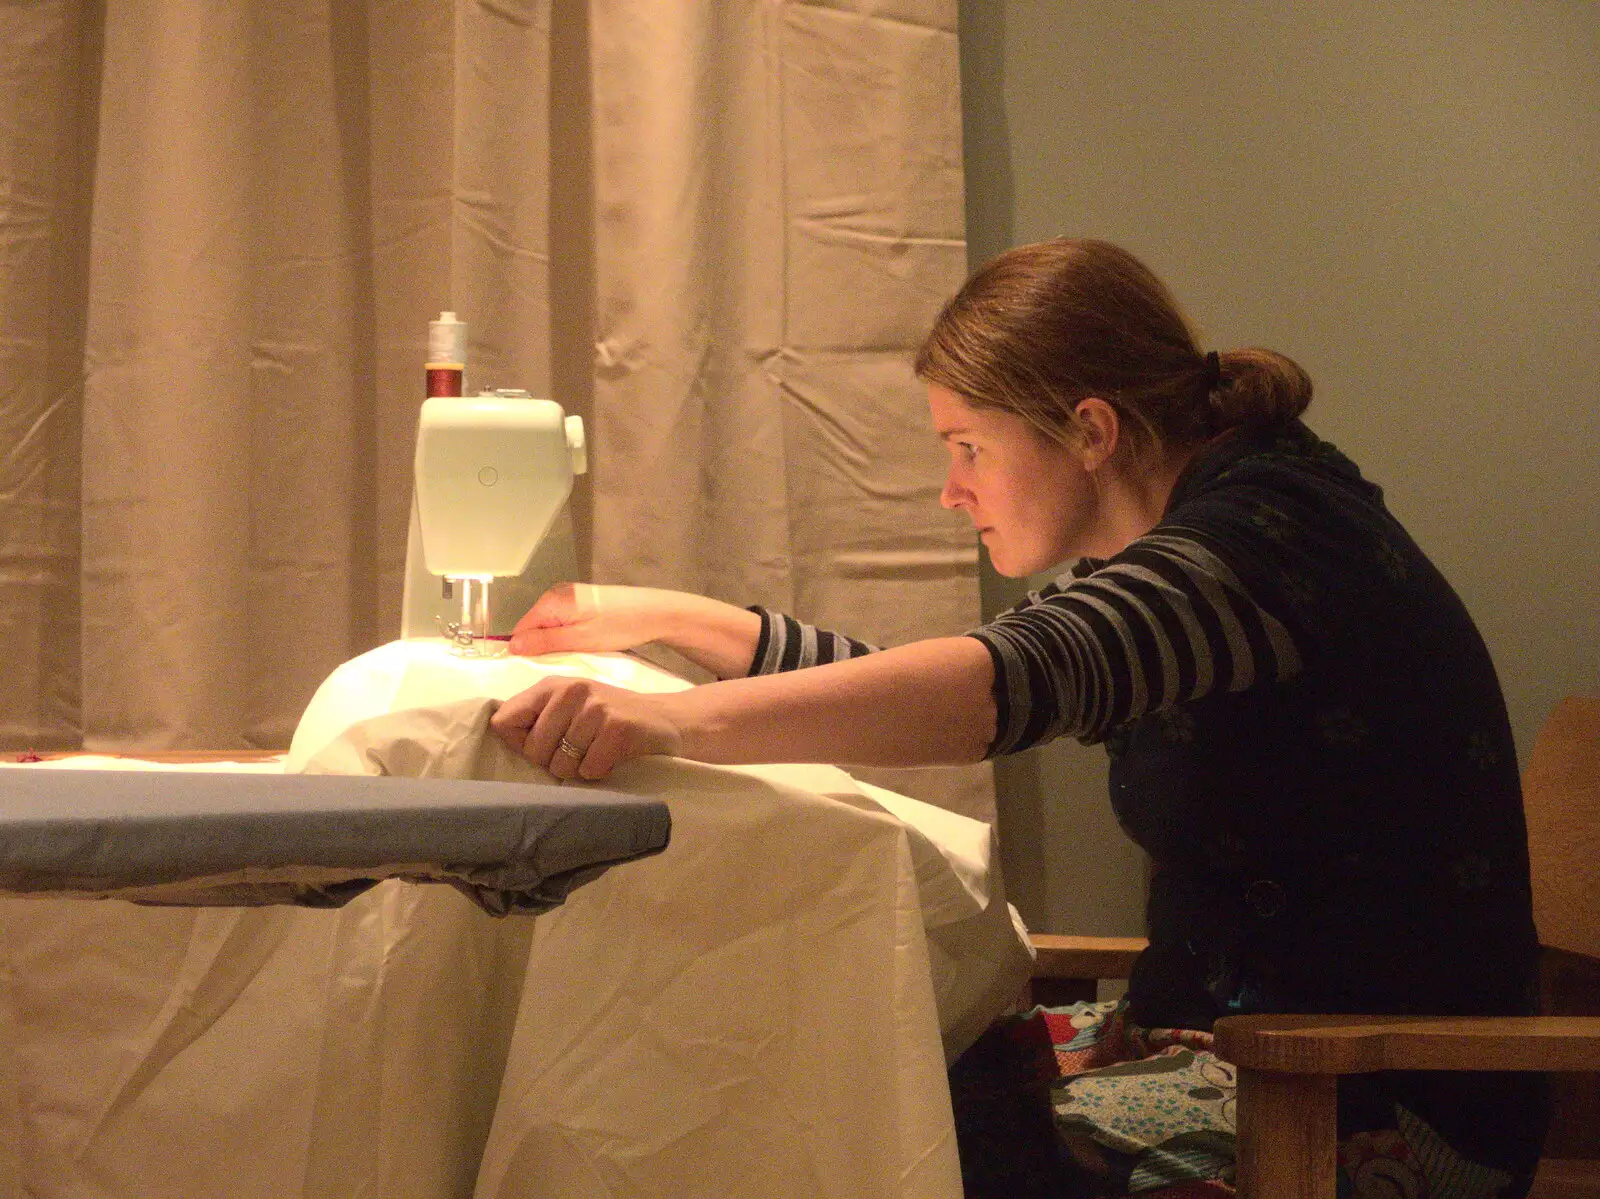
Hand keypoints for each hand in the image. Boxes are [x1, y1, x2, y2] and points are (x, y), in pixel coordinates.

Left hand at [490, 675, 683, 780]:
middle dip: (554, 762)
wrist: (667, 720)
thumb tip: (496, 732)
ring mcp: (595, 708)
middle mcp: (571, 691)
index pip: (504, 722)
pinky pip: (589, 770)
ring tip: (598, 752)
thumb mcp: (569, 707)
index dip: (520, 743)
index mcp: (550, 686)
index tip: (545, 744)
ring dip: (579, 769)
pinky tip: (613, 757)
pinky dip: (600, 772)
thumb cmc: (609, 718)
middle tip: (581, 750)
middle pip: (533, 751)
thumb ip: (535, 716)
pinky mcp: (617, 728)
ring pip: (561, 765)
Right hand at [508, 583, 667, 656]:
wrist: (655, 612)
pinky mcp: (583, 602)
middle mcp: (556, 594)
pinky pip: (563, 622)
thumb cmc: (618, 627)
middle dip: (541, 648)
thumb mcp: (579, 640)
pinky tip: (580, 647)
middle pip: (534, 626)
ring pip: (549, 626)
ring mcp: (570, 596)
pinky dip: (567, 636)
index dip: (525, 651)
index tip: (537, 671)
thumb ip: (544, 642)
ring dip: (556, 643)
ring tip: (570, 658)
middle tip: (558, 667)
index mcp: (551, 600)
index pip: (521, 629)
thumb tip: (511, 646)